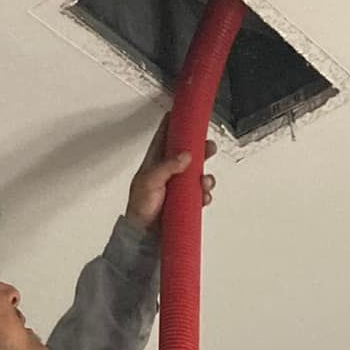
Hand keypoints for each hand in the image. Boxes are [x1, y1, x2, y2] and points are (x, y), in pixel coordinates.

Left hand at [125, 117, 216, 231]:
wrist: (145, 237)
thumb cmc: (140, 208)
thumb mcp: (149, 182)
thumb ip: (167, 166)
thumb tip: (186, 155)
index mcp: (155, 161)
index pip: (165, 135)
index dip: (174, 122)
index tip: (184, 112)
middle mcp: (168, 171)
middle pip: (188, 152)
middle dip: (200, 148)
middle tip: (208, 146)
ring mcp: (178, 186)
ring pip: (198, 173)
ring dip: (205, 175)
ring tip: (205, 180)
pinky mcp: (186, 201)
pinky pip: (200, 193)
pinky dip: (205, 194)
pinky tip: (203, 196)